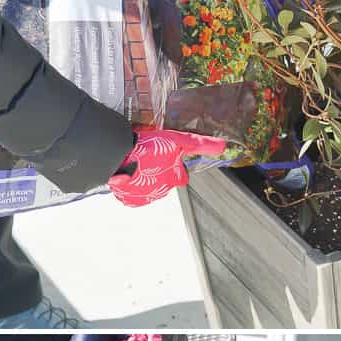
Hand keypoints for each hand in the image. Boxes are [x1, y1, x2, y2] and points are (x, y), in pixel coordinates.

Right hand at [110, 127, 228, 205]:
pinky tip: (128, 171)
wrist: (117, 157)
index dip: (175, 165)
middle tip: (149, 157)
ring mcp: (145, 197)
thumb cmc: (147, 148)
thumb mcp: (177, 141)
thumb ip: (199, 144)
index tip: (166, 156)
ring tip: (137, 162)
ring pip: (149, 187)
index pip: (181, 175)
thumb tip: (223, 146)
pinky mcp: (129, 199)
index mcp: (174, 178)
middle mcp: (162, 191)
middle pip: (165, 181)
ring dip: (145, 177)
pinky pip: (133, 193)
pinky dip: (131, 184)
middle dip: (159, 172)